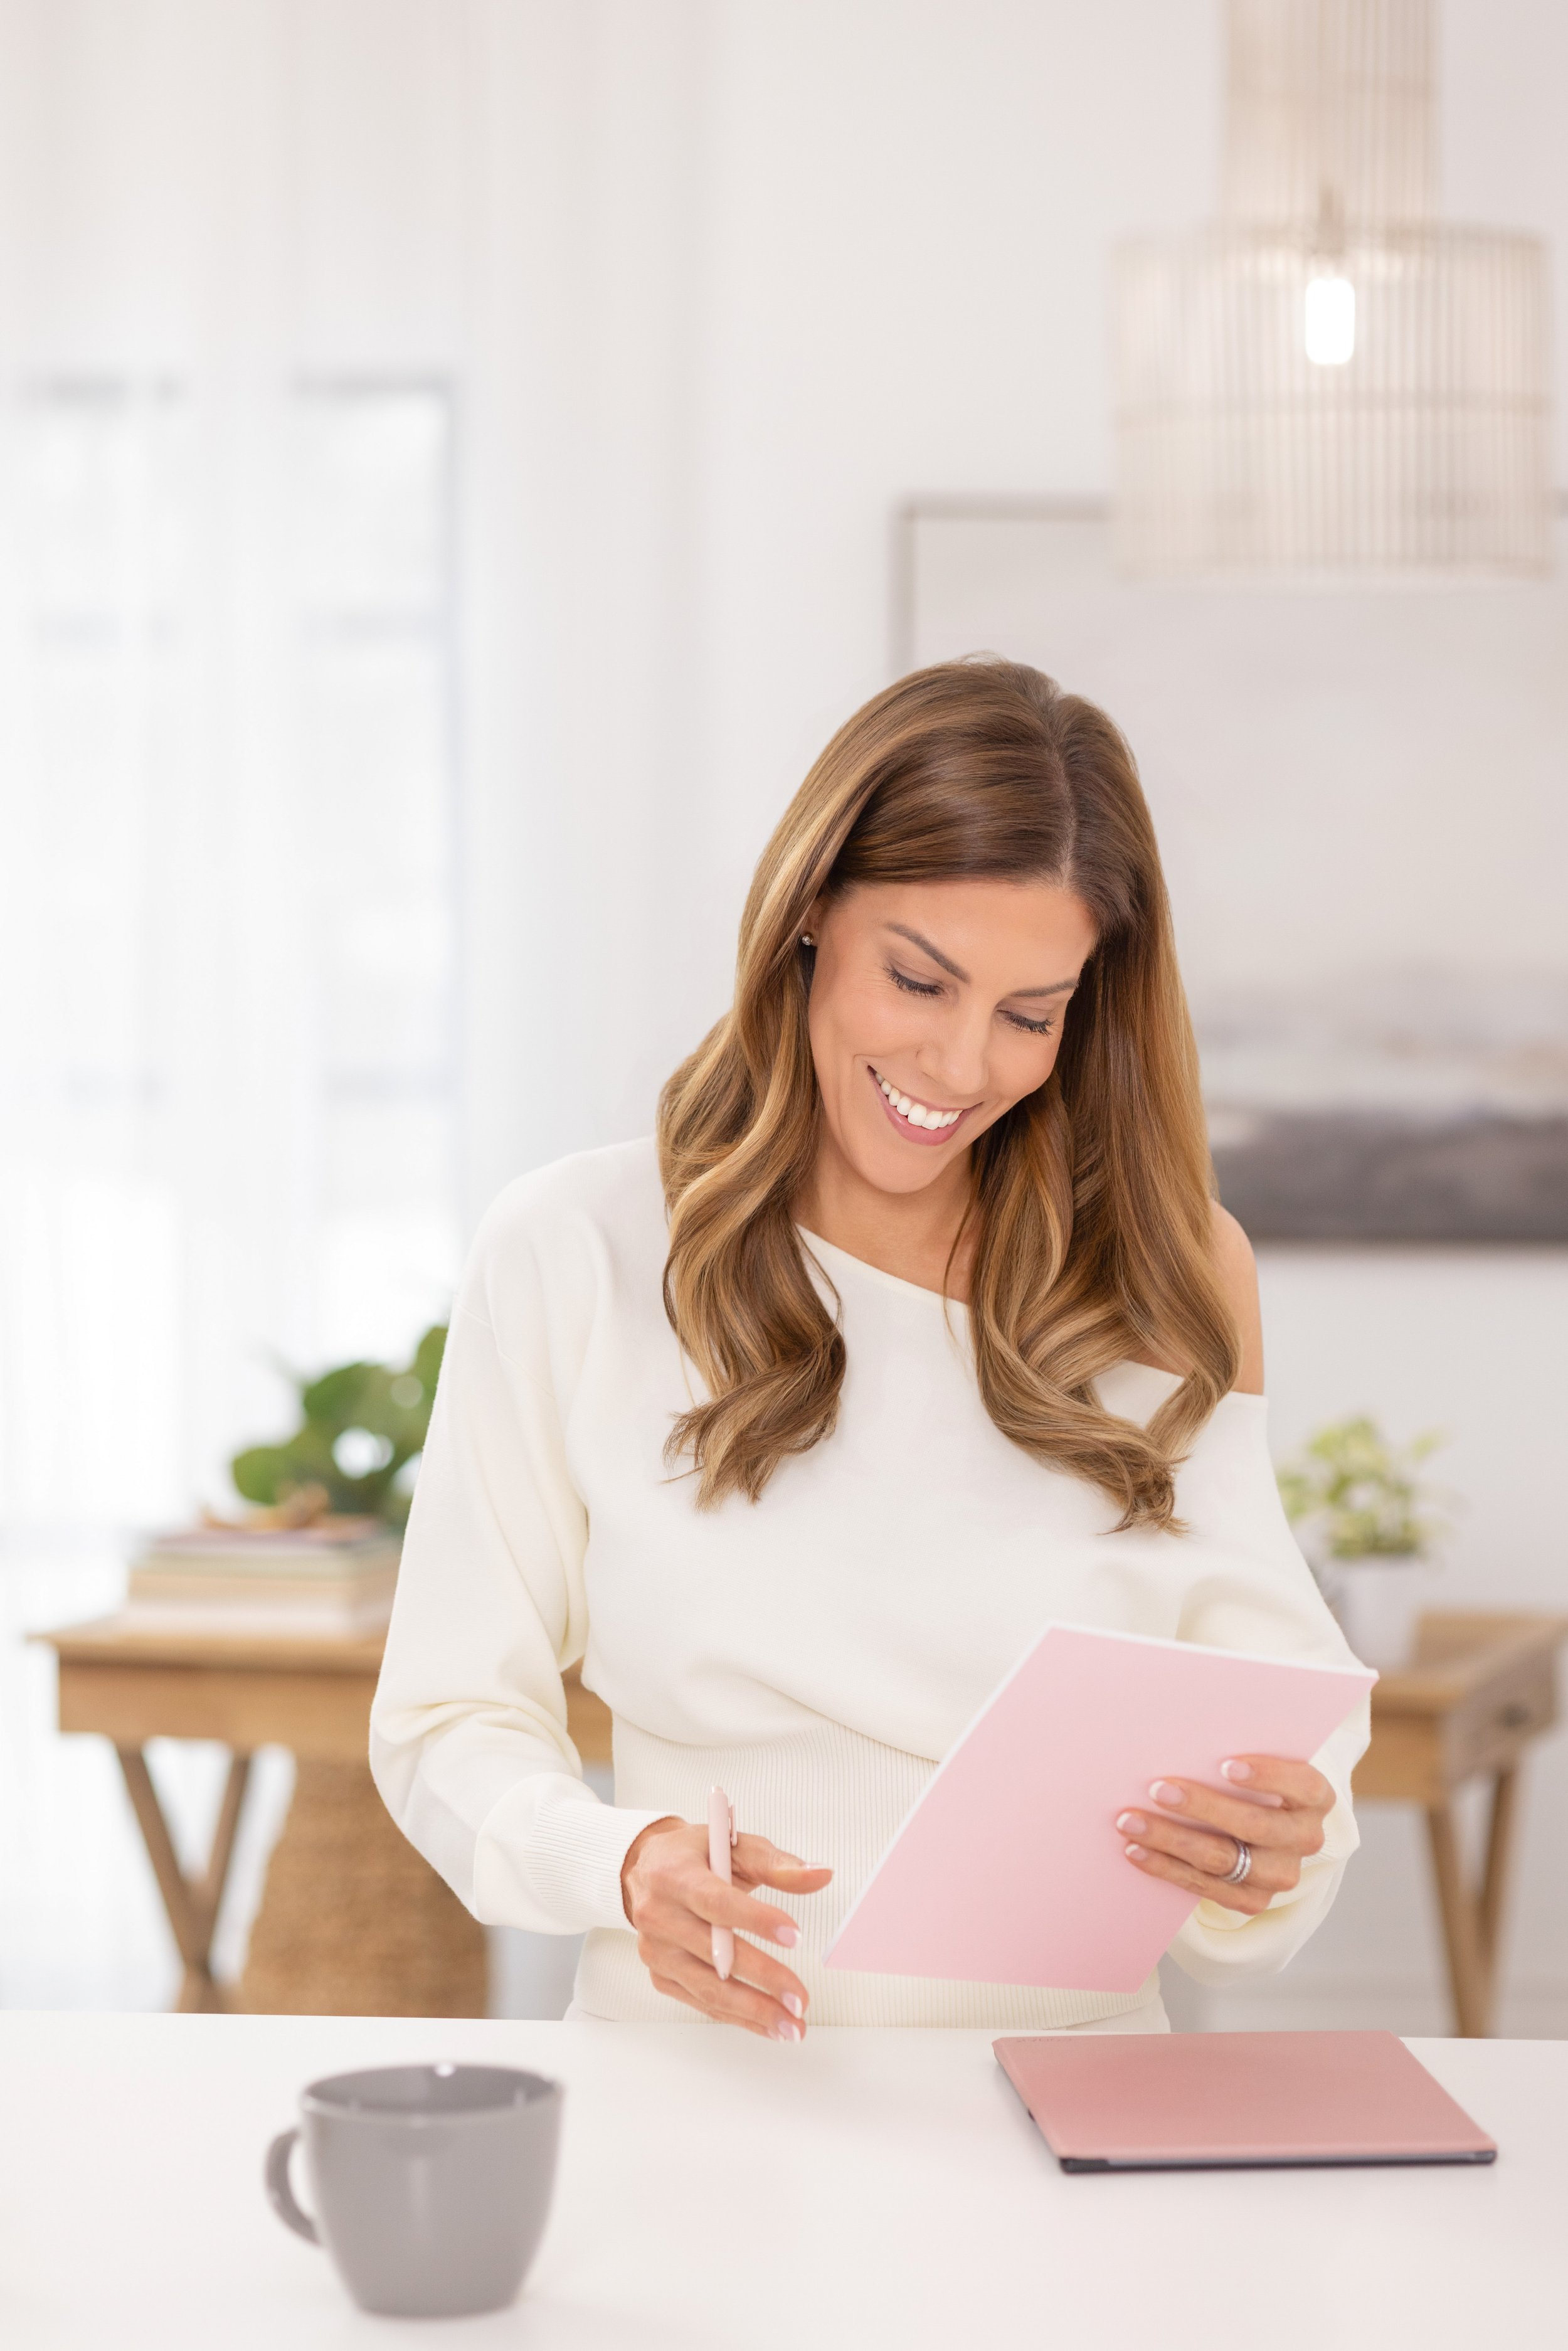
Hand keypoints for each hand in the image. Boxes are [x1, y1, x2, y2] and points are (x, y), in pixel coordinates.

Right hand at [620, 1818, 832, 2038]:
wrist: (646, 1872)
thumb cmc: (695, 1857)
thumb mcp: (734, 1848)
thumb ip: (776, 1864)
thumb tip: (820, 1875)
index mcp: (675, 1875)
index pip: (716, 1902)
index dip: (756, 1920)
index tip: (795, 1936)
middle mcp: (659, 1915)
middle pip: (716, 1954)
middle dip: (764, 1978)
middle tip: (800, 1998)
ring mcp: (657, 1951)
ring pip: (709, 1988)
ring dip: (754, 2011)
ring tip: (792, 2025)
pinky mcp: (661, 1976)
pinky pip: (702, 2002)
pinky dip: (738, 2017)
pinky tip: (768, 2025)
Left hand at [1115, 1756, 1332, 1915]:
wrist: (1266, 1833)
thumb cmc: (1251, 1782)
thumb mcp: (1257, 1760)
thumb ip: (1235, 1747)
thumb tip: (1183, 1730)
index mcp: (1315, 1797)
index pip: (1301, 1784)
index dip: (1267, 1775)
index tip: (1225, 1764)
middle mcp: (1305, 1838)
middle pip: (1254, 1825)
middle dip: (1201, 1806)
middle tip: (1156, 1789)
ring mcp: (1281, 1874)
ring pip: (1223, 1858)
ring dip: (1171, 1839)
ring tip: (1130, 1822)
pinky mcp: (1254, 1900)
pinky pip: (1205, 1887)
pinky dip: (1166, 1867)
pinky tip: (1137, 1850)